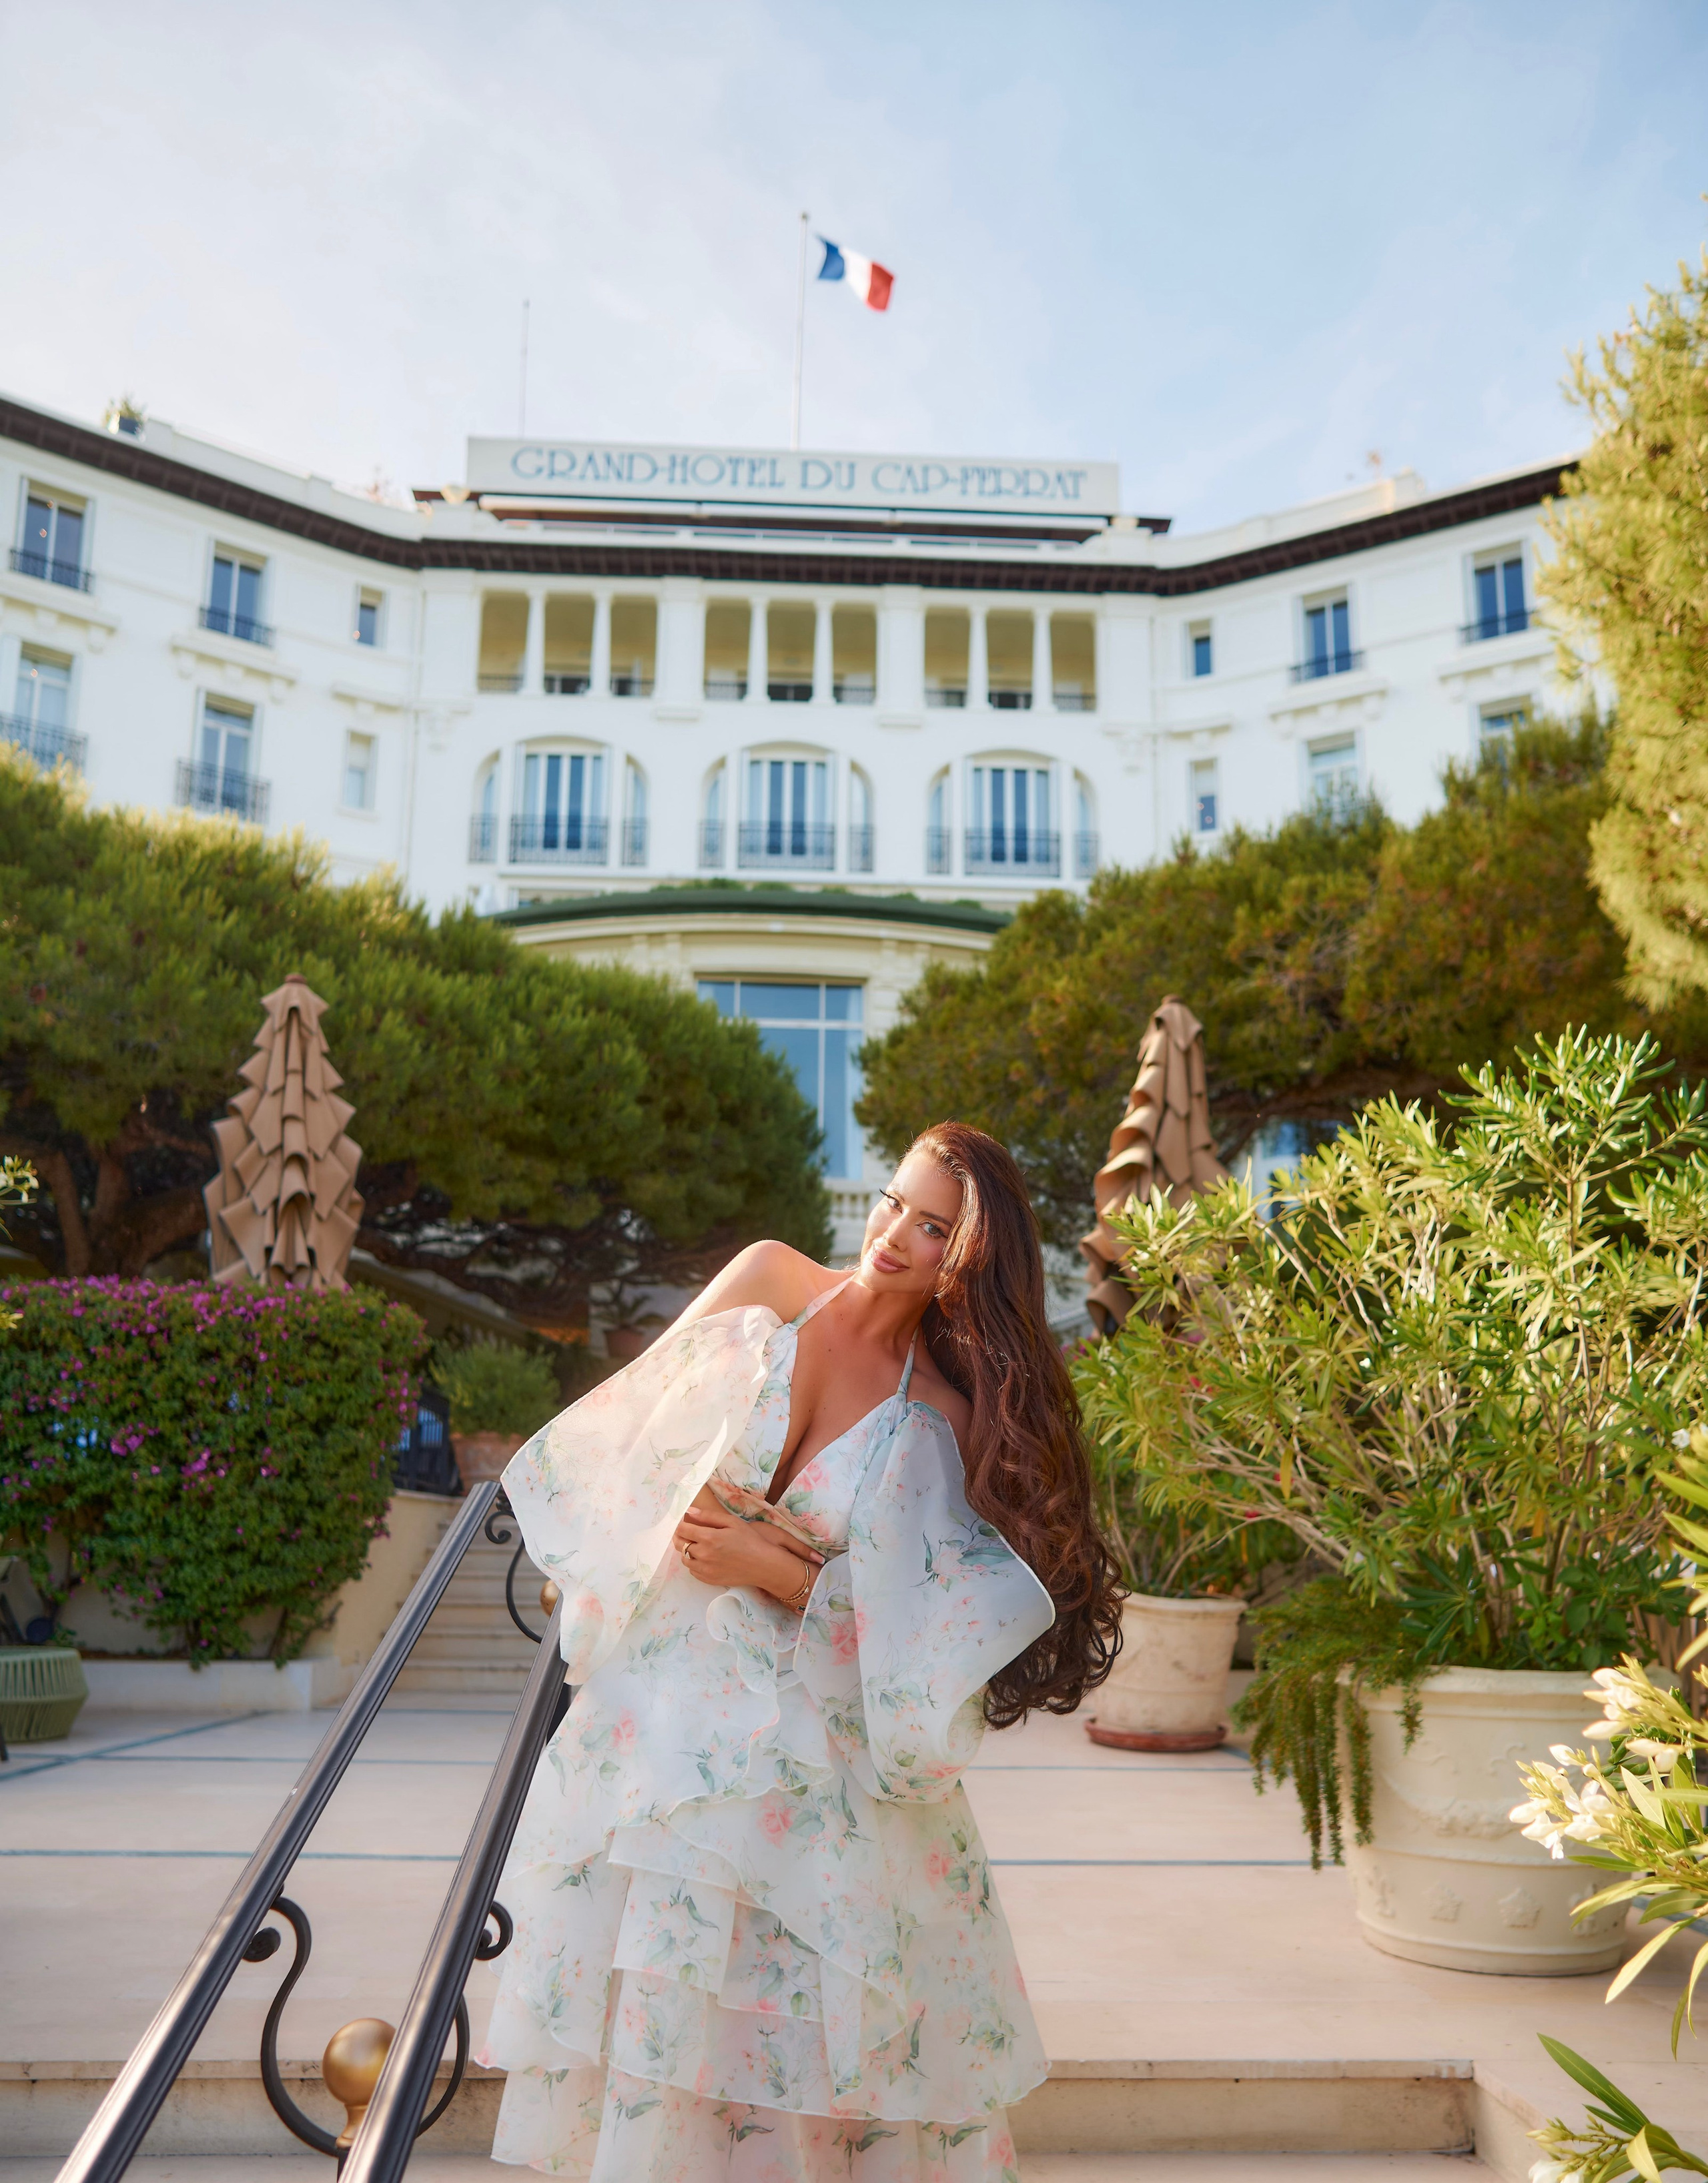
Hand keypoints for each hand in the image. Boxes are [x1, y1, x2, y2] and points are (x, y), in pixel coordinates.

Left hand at [674, 1489, 823, 1607]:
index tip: (681, 1522)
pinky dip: (693, 1563)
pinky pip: (693, 1571)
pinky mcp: (708, 1580)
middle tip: (685, 1532)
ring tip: (695, 1545)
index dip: (679, 1524)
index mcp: (708, 1537)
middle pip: (680, 1545)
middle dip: (679, 1537)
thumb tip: (690, 1511)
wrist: (763, 1565)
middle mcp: (703, 1554)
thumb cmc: (750, 1540)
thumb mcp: (732, 1522)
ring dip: (686, 1551)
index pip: (683, 1530)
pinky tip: (702, 1558)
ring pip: (684, 1559)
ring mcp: (705, 1569)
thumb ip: (709, 1516)